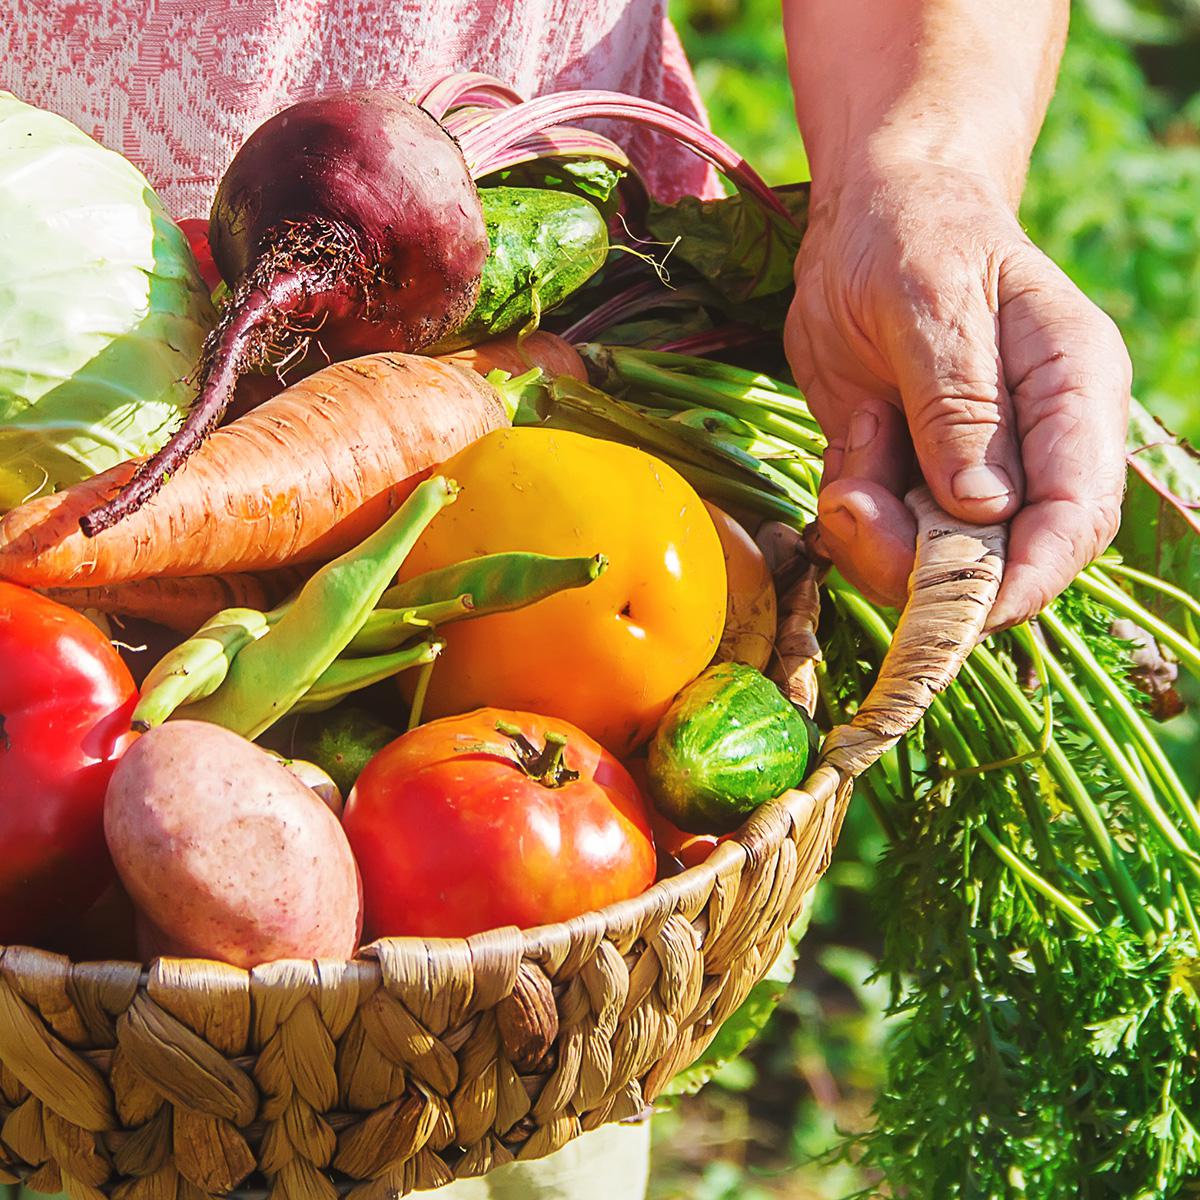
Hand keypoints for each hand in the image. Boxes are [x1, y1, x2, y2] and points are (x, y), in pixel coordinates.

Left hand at [784, 158, 1130, 629]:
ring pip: (936, 563)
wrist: (868, 219)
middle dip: (926, 567)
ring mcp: (970, 469)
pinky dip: (853, 521)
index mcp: (1072, 392)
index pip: (1076, 517)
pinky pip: (882, 537)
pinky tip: (845, 461)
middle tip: (855, 507)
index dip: (1024, 580)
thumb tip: (984, 507)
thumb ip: (958, 403)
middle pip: (1005, 559)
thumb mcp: (930, 300)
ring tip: (848, 473)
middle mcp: (1032, 445)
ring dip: (878, 544)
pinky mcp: (910, 478)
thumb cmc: (914, 235)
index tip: (955, 606)